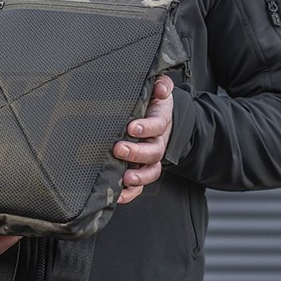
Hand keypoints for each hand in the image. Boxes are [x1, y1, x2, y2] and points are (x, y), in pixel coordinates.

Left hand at [113, 74, 173, 203]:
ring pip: (150, 171)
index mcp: (161, 121)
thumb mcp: (158, 89)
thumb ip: (161, 85)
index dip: (146, 127)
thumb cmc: (152, 102)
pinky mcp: (141, 170)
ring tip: (125, 178)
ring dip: (138, 176)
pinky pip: (140, 185)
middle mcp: (158, 142)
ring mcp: (150, 159)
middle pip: (153, 151)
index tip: (131, 127)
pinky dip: (131, 192)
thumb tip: (160, 89)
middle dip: (137, 152)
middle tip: (119, 149)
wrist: (158, 118)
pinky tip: (119, 195)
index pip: (158, 125)